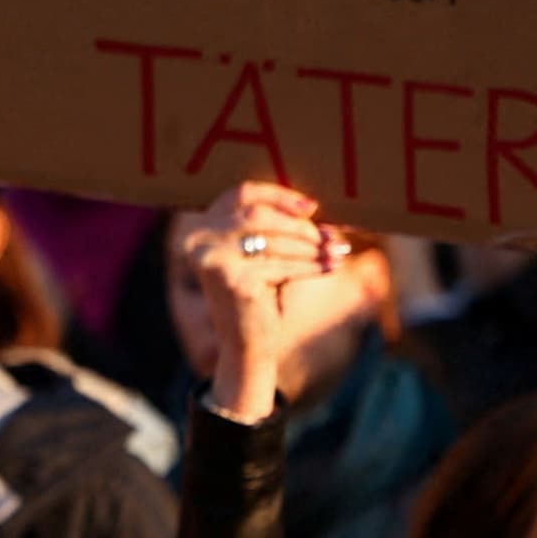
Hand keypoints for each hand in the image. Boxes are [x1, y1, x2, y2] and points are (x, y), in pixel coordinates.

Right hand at [178, 181, 347, 424]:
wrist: (246, 344)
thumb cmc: (259, 293)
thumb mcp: (264, 253)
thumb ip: (277, 228)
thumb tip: (314, 208)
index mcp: (202, 227)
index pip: (242, 193)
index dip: (278, 195)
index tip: (313, 208)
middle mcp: (198, 241)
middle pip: (259, 216)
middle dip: (300, 226)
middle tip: (331, 236)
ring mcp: (212, 261)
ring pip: (274, 242)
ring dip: (312, 247)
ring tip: (338, 251)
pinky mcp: (232, 281)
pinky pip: (280, 265)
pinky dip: (310, 266)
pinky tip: (330, 267)